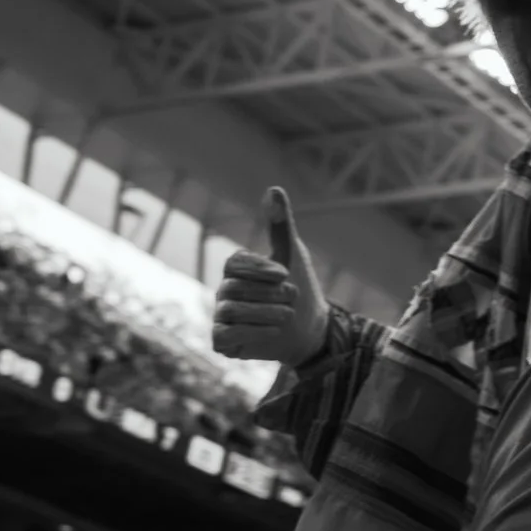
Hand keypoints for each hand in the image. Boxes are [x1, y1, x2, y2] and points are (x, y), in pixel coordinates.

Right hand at [211, 186, 329, 368]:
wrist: (310, 327)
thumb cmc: (298, 285)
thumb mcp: (292, 253)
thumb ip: (279, 225)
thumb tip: (274, 189)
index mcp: (237, 267)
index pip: (235, 262)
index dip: (260, 269)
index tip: (285, 273)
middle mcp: (224, 289)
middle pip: (235, 289)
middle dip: (271, 294)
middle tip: (293, 297)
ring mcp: (221, 315)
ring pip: (231, 311)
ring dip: (266, 313)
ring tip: (288, 315)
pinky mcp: (221, 340)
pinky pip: (224, 335)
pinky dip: (254, 333)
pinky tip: (275, 331)